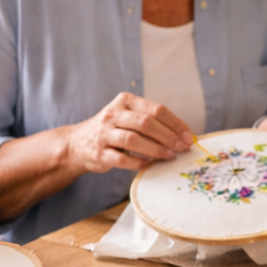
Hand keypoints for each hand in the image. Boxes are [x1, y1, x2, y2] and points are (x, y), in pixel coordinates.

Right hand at [62, 93, 193, 173]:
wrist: (77, 144)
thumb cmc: (112, 131)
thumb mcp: (128, 118)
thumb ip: (152, 122)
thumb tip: (183, 136)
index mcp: (125, 102)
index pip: (156, 109)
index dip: (175, 123)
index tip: (188, 136)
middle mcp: (113, 114)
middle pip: (146, 122)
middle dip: (167, 136)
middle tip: (181, 148)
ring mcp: (104, 133)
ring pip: (133, 139)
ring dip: (154, 149)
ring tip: (168, 156)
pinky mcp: (99, 153)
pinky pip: (120, 158)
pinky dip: (136, 162)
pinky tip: (146, 164)